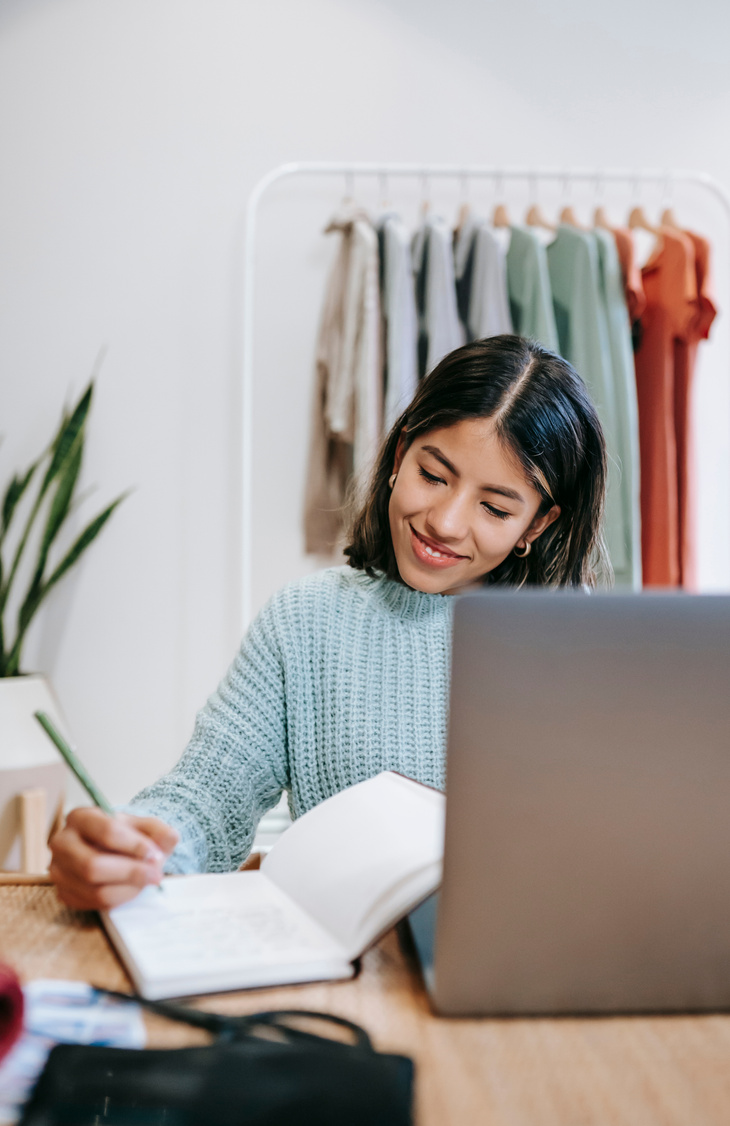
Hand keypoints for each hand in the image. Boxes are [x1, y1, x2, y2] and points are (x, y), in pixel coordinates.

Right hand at [49, 808, 178, 909]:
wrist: (110, 850)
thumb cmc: (125, 835)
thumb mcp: (143, 826)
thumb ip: (158, 830)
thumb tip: (170, 837)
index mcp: (80, 817)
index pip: (107, 832)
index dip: (135, 846)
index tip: (156, 855)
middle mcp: (62, 842)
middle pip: (93, 866)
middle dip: (131, 872)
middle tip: (156, 874)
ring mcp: (58, 870)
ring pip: (95, 889)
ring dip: (129, 888)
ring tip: (147, 880)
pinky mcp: (63, 893)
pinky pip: (94, 904)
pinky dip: (119, 899)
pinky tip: (132, 888)